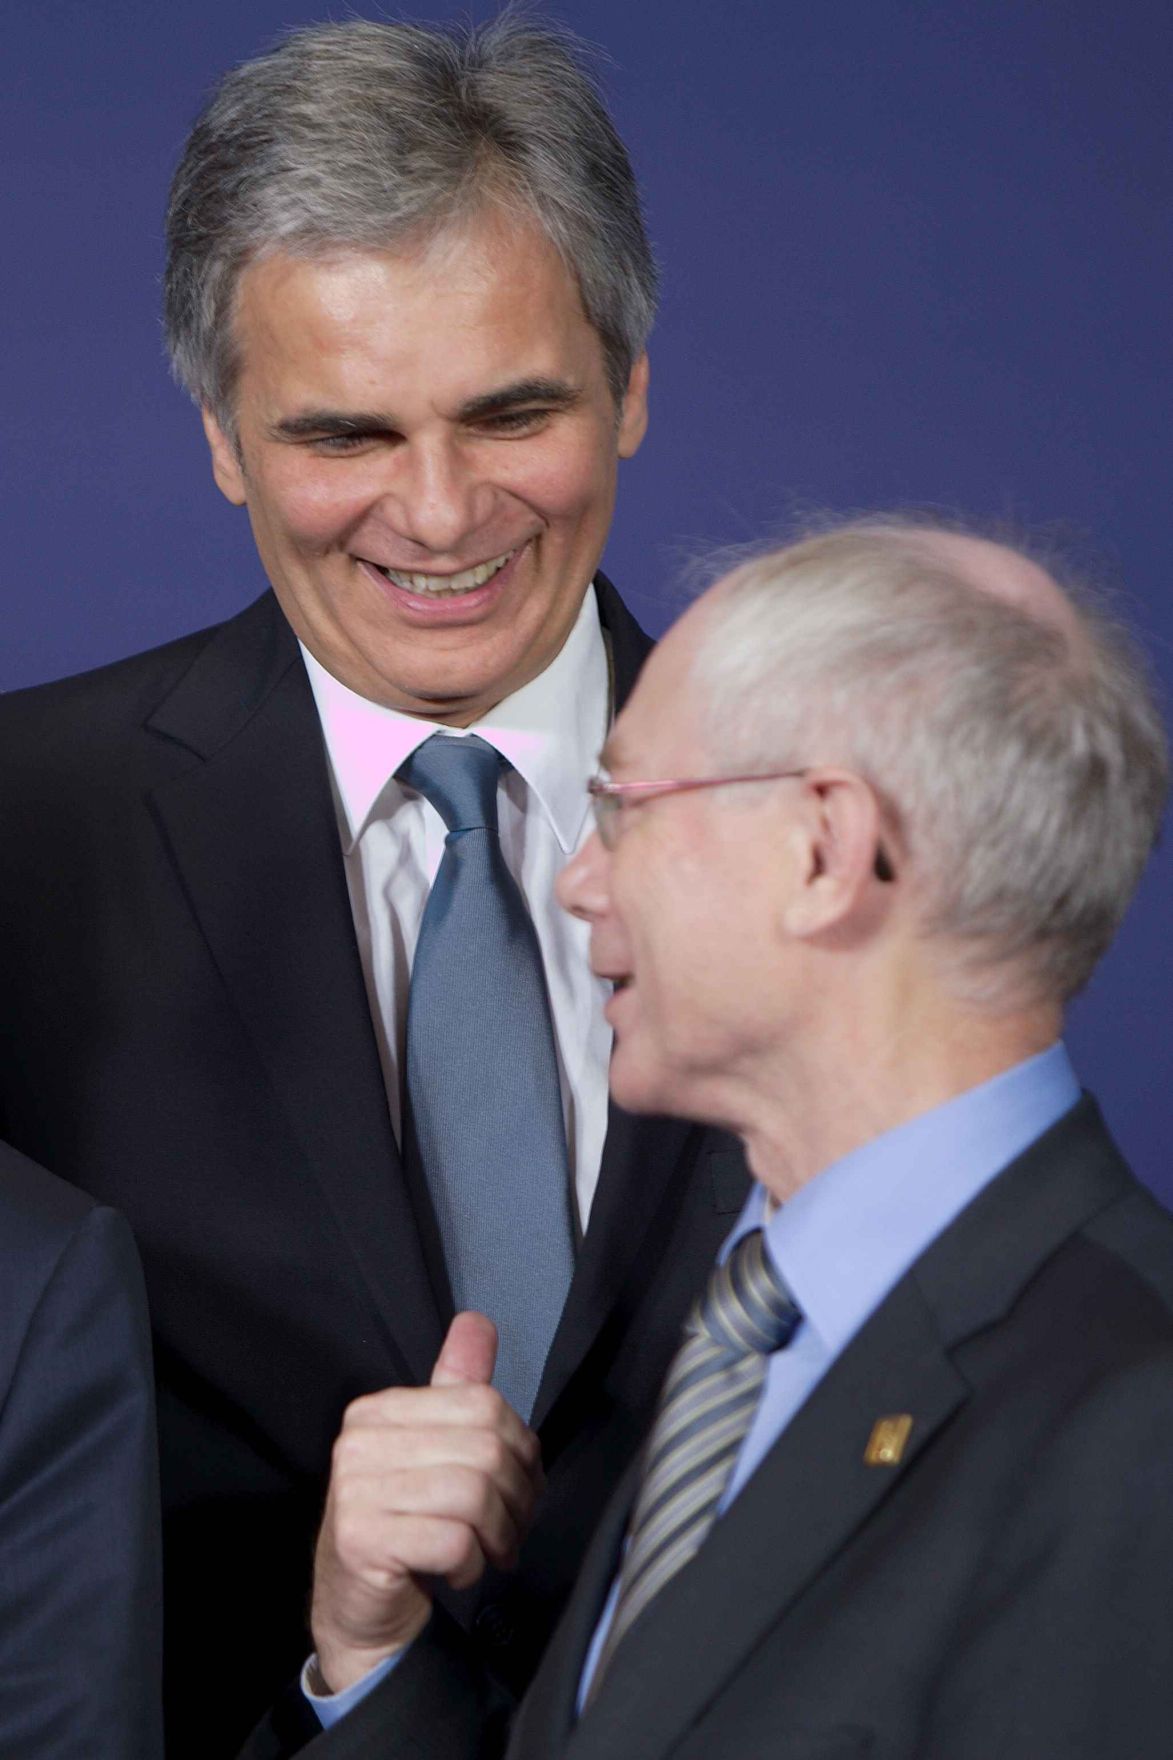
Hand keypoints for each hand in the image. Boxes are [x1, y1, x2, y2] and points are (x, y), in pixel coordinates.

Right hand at [310, 1313, 543, 1694]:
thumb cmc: (405, 1527)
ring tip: (493, 1551)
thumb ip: (456, 1388)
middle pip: (485, 1450)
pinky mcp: (361, 1540)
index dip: (522, 1449)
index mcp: (380, 1410)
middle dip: (517, 1497)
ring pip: (474, 1495)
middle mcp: (360, 1441)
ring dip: (499, 1534)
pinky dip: (473, 1564)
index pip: (482, 1404)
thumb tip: (476, 1322)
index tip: (521, 1487)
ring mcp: (354, 1490)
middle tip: (513, 1529)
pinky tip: (460, 1571)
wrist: (359, 1610)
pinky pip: (453, 1541)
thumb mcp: (434, 1451)